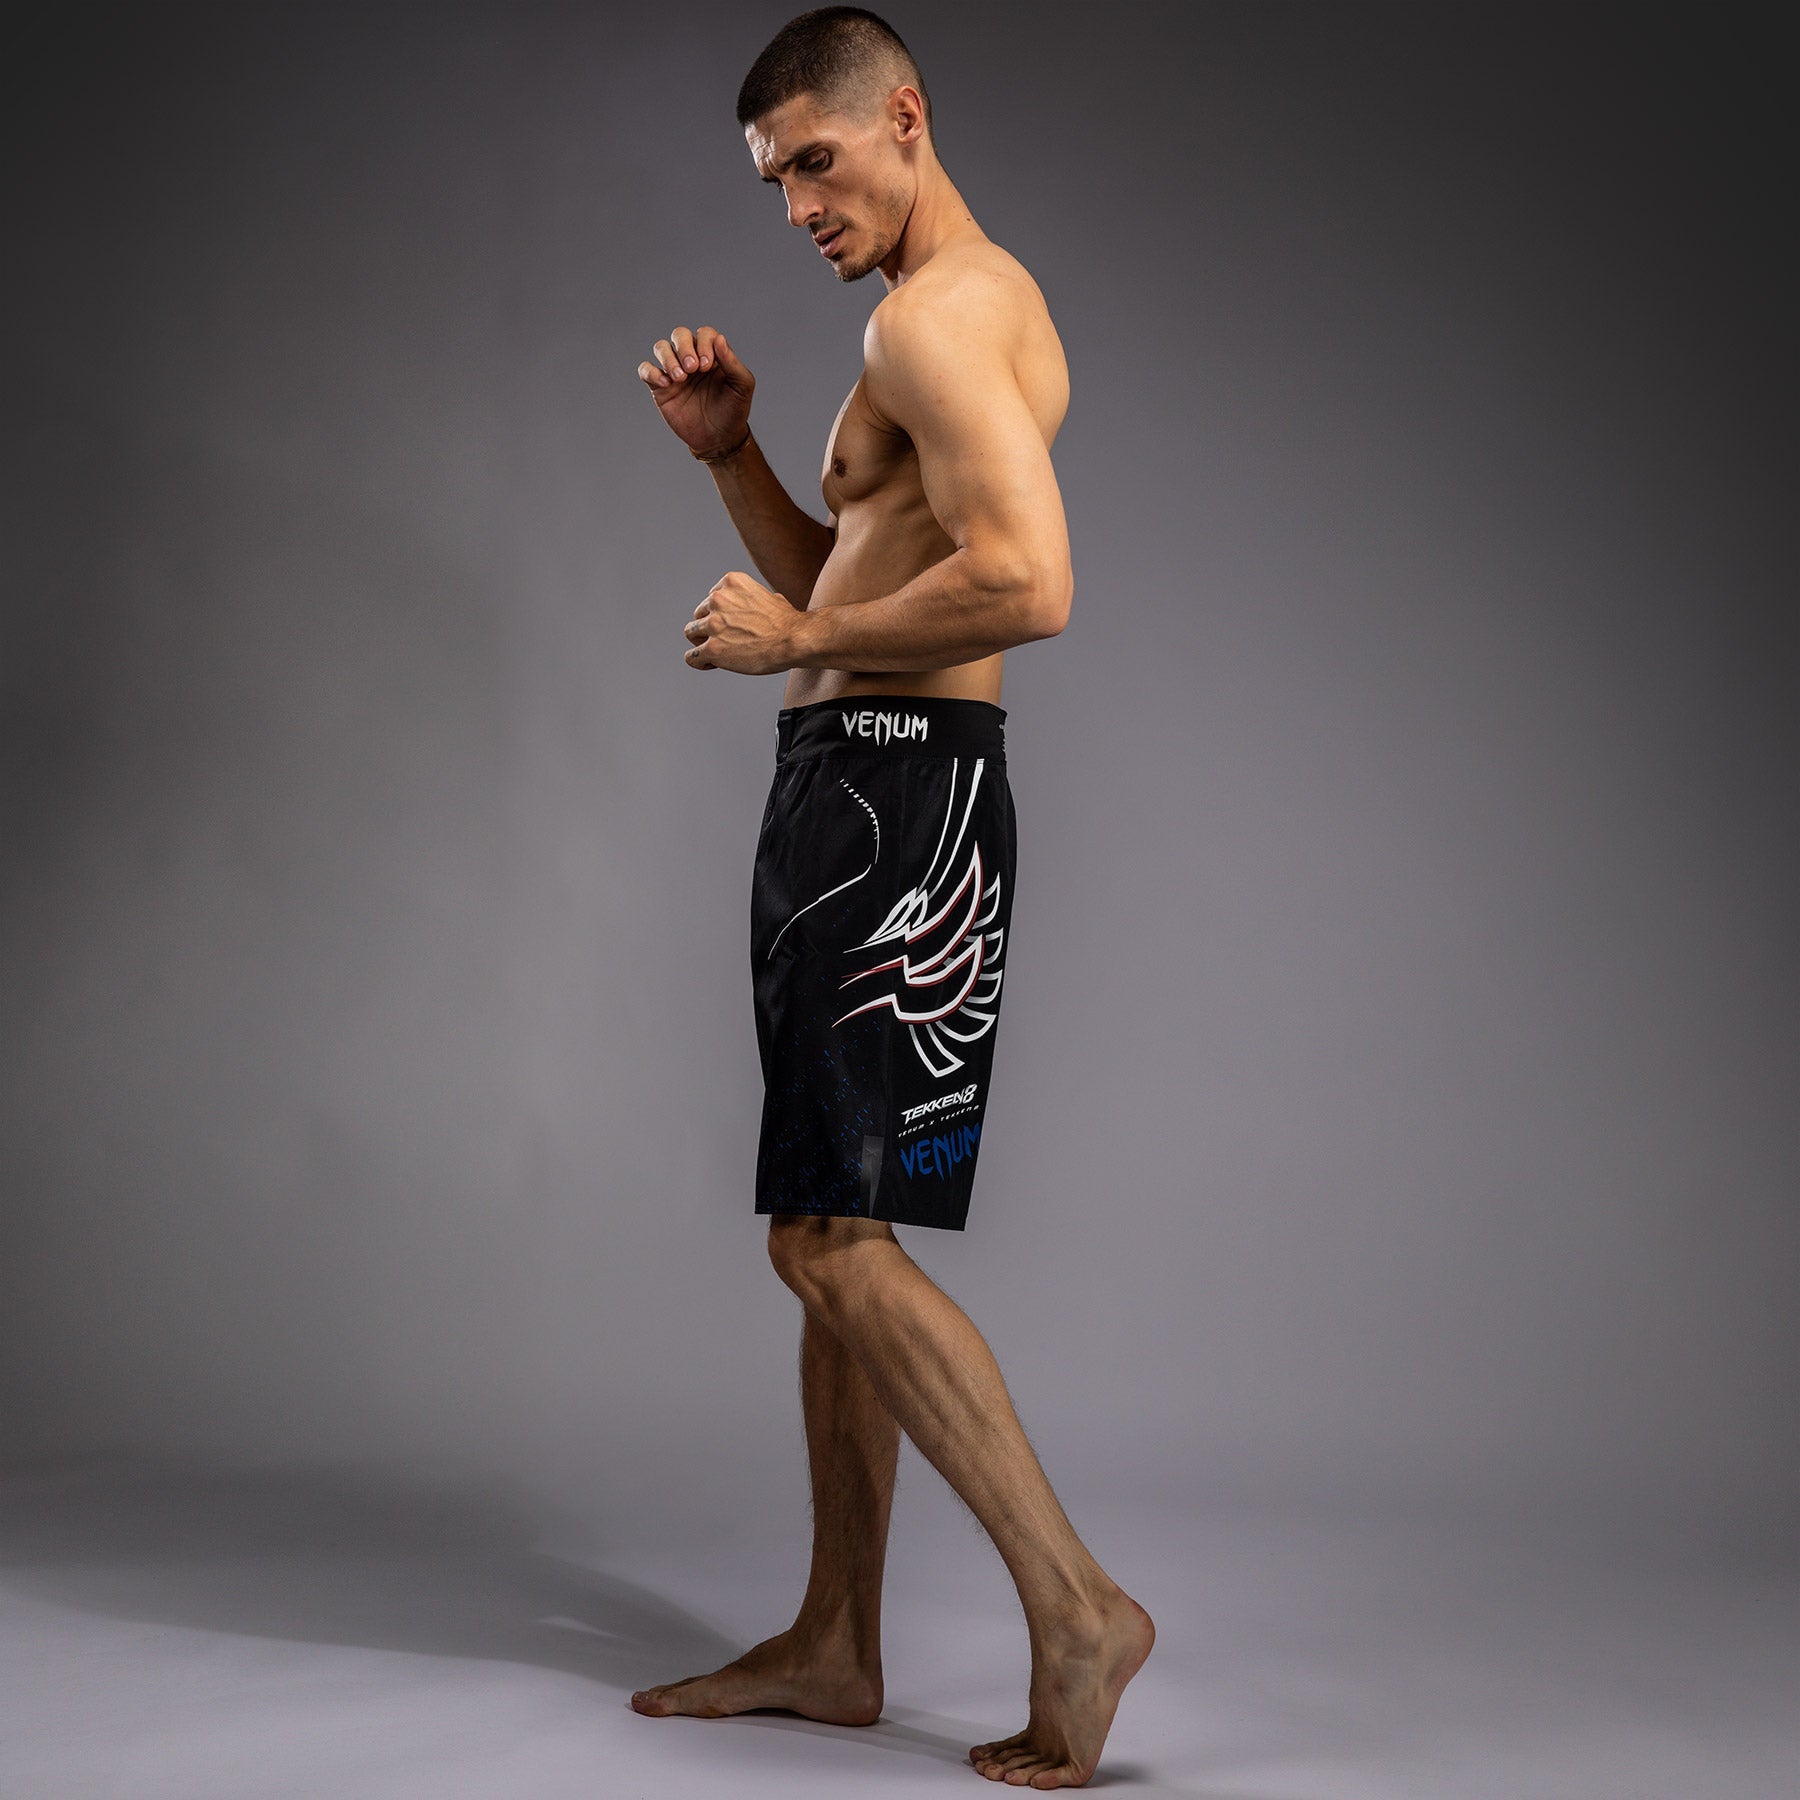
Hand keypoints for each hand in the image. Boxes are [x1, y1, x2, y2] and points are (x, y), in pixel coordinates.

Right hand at [637, 325, 753, 458]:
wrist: (718, 439)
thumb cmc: (733, 411)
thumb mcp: (742, 387)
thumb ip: (732, 363)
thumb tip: (720, 339)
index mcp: (712, 354)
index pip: (704, 334)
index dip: (704, 344)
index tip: (707, 366)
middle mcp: (692, 358)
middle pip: (679, 334)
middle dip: (684, 347)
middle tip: (692, 369)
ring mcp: (674, 372)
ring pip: (661, 347)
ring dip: (668, 358)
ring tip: (680, 378)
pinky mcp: (660, 387)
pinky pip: (646, 370)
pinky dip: (652, 372)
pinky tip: (666, 384)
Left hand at [683, 571, 803, 673]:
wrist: (795, 640)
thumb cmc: (788, 622)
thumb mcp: (768, 595)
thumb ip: (751, 598)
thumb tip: (755, 605)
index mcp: (730, 582)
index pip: (711, 598)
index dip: (720, 614)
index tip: (731, 625)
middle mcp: (718, 599)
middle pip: (699, 615)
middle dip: (710, 628)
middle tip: (727, 640)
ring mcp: (713, 624)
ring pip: (691, 633)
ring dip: (703, 643)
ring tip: (720, 652)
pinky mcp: (713, 649)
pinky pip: (692, 657)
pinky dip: (699, 661)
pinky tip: (710, 664)